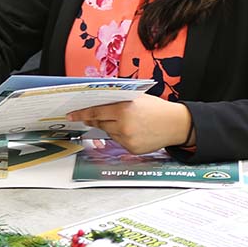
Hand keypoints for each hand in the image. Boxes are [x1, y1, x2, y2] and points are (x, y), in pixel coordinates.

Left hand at [66, 95, 192, 155]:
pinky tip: (132, 130)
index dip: (82, 114)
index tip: (71, 115)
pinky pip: (118, 141)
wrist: (176, 124)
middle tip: (88, 117)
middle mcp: (123, 126)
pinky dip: (121, 136)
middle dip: (94, 120)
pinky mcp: (131, 148)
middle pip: (100, 123)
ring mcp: (127, 139)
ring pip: (109, 133)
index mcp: (123, 110)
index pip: (96, 112)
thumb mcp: (137, 98)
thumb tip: (98, 100)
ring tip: (125, 121)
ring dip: (111, 127)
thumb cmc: (157, 109)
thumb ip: (118, 100)